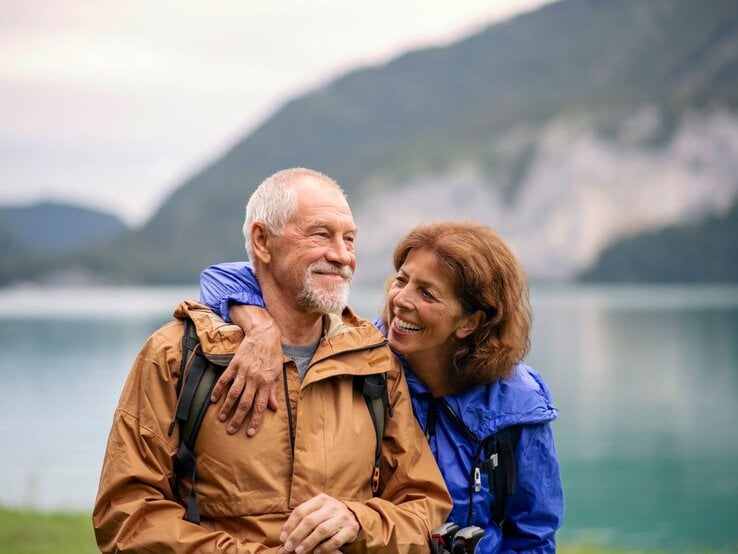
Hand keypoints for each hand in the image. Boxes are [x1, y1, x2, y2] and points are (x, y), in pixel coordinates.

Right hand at [210, 305, 282, 435]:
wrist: (264, 334)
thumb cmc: (273, 355)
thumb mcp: (278, 373)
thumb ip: (274, 391)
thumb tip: (274, 408)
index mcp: (267, 383)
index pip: (260, 406)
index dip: (255, 421)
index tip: (249, 433)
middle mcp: (255, 379)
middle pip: (245, 403)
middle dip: (238, 419)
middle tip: (231, 430)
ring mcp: (243, 372)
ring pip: (233, 394)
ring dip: (226, 407)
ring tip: (221, 418)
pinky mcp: (234, 364)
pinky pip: (224, 379)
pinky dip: (218, 389)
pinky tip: (213, 399)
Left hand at [280, 493, 359, 553]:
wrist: (354, 516)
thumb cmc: (328, 515)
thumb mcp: (317, 510)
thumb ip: (302, 518)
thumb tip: (284, 533)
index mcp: (321, 499)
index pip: (301, 511)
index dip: (290, 525)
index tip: (283, 537)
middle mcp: (332, 506)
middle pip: (310, 521)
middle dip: (297, 535)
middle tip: (288, 547)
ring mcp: (342, 517)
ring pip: (322, 530)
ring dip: (308, 542)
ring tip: (299, 551)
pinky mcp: (351, 529)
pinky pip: (335, 540)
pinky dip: (324, 547)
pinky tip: (316, 552)